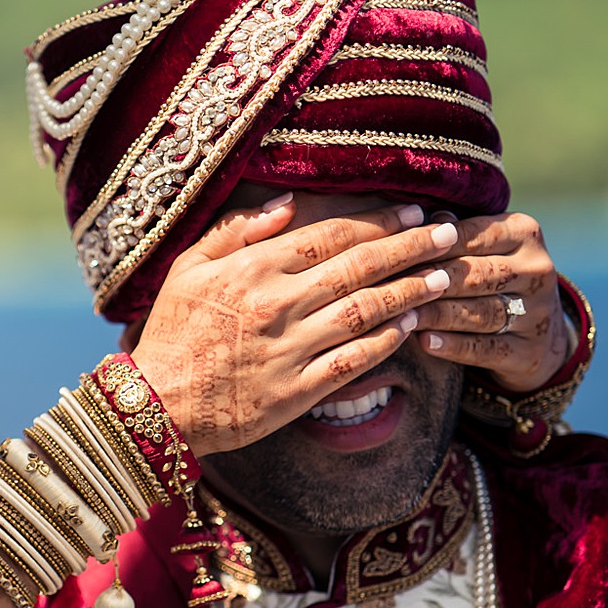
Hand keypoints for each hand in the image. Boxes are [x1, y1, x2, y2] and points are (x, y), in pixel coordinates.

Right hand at [131, 196, 457, 455]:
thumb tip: (287, 202)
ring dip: (410, 291)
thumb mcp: (187, 269)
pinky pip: (354, 361)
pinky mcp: (298, 391)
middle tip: (449, 232)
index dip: (378, 220)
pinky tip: (410, 325)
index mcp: (253, 269)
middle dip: (411, 246)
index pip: (331, 235)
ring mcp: (290, 350)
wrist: (158, 405)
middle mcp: (277, 305)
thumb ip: (236, 231)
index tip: (413, 210)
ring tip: (444, 276)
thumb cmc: (172, 333)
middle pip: (359, 267)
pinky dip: (386, 341)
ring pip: (366, 311)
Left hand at [411, 211, 572, 393]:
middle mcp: (537, 269)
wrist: (540, 333)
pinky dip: (454, 345)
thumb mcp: (484, 248)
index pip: (473, 235)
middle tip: (391, 286)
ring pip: (480, 312)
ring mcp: (537, 313)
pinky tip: (424, 341)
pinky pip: (486, 348)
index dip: (432, 245)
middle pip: (476, 274)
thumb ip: (455, 233)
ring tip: (403, 314)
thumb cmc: (493, 277)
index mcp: (525, 233)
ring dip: (437, 314)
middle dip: (431, 280)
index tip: (394, 253)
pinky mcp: (529, 352)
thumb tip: (421, 220)